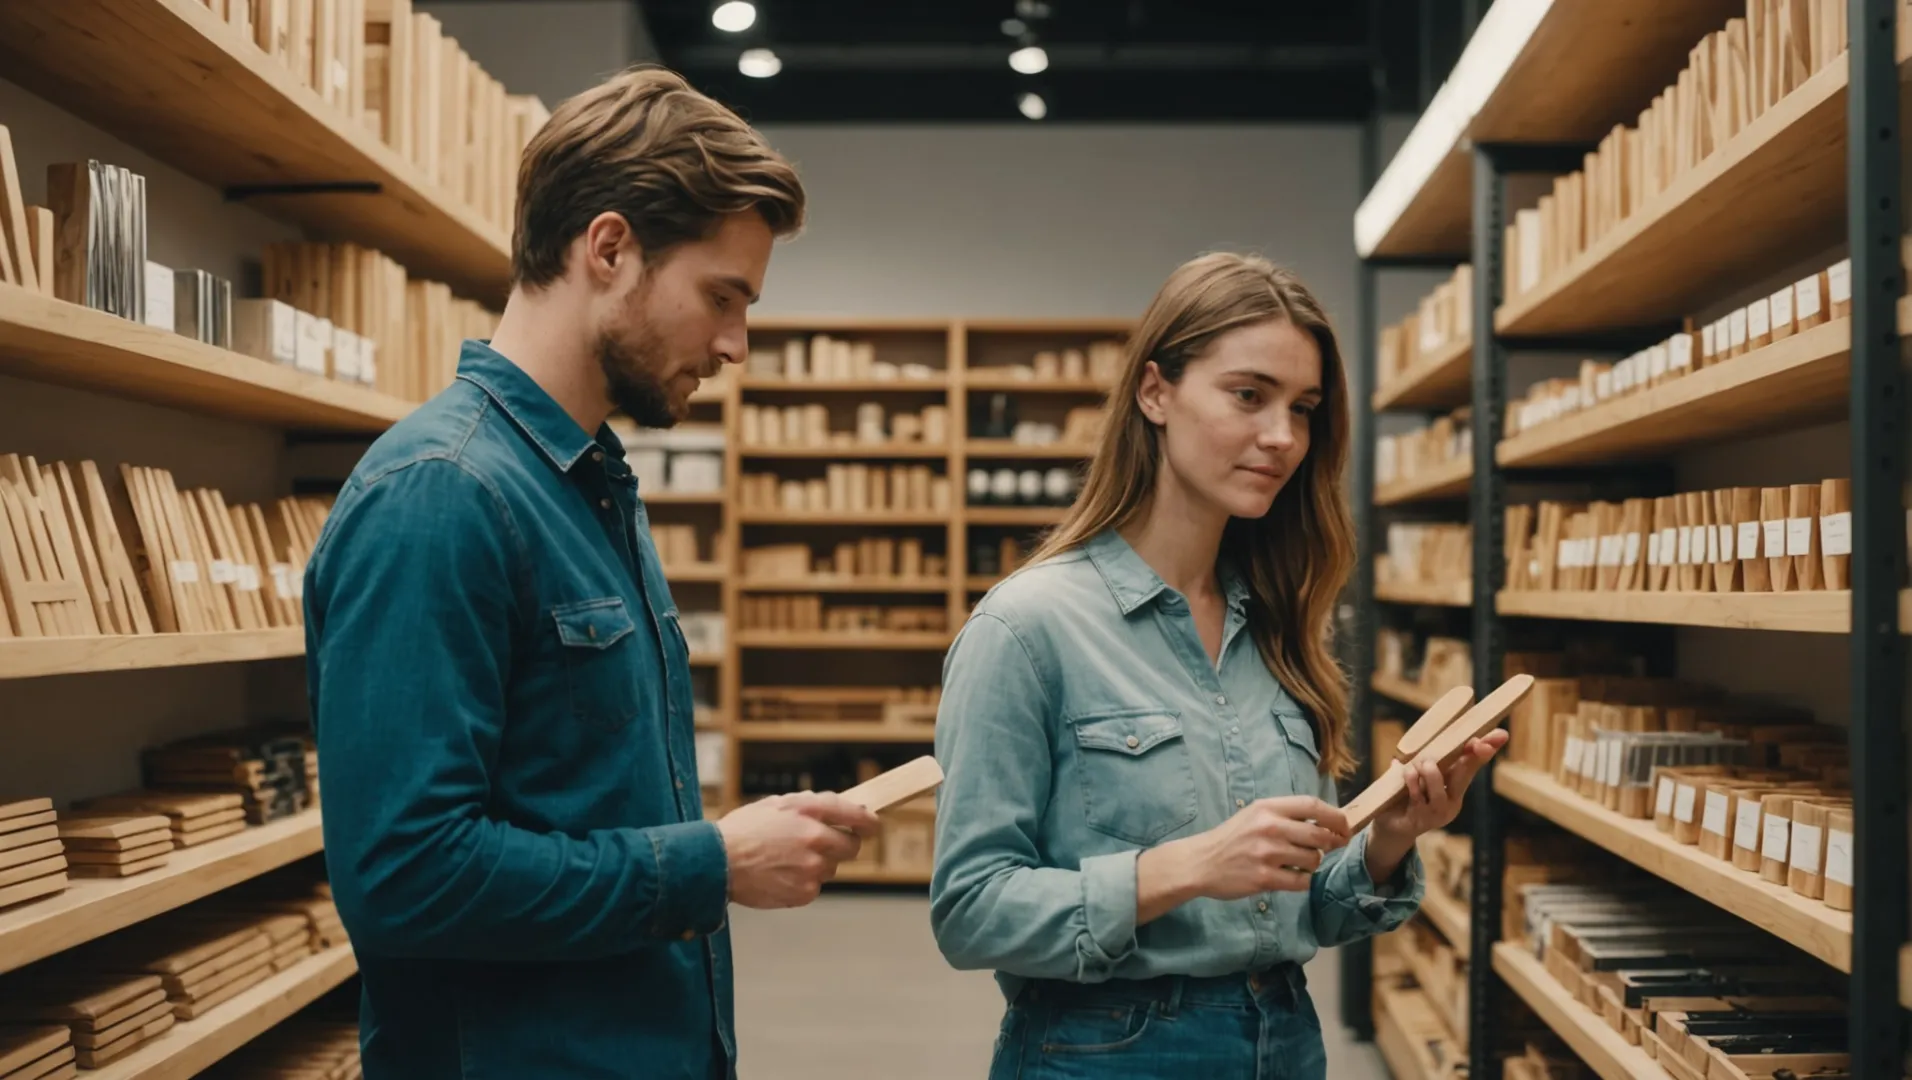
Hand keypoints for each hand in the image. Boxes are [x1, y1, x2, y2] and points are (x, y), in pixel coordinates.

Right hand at [716, 791, 880, 908]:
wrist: (717, 863)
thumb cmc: (743, 831)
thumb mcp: (777, 804)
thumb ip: (810, 805)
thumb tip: (837, 808)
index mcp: (810, 813)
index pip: (856, 816)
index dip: (870, 822)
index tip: (873, 825)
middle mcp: (817, 841)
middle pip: (852, 847)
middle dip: (843, 844)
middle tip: (824, 844)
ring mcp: (812, 870)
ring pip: (832, 868)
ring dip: (819, 864)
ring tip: (788, 859)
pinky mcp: (804, 892)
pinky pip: (815, 887)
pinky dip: (804, 882)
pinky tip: (781, 874)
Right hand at [1147, 796, 1351, 908]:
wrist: (1201, 862)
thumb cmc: (1232, 838)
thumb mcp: (1256, 815)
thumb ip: (1287, 814)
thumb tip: (1327, 821)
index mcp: (1268, 807)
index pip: (1313, 806)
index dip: (1336, 817)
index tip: (1345, 827)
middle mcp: (1269, 828)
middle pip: (1320, 835)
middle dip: (1332, 843)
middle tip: (1332, 847)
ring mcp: (1267, 854)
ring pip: (1313, 860)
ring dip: (1312, 863)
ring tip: (1297, 862)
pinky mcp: (1265, 878)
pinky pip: (1301, 881)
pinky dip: (1302, 880)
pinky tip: (1291, 876)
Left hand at [1369, 729, 1508, 850]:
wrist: (1392, 827)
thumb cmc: (1407, 795)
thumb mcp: (1418, 772)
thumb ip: (1421, 757)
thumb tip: (1423, 735)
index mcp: (1454, 785)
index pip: (1473, 764)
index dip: (1486, 749)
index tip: (1501, 735)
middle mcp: (1451, 800)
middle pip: (1466, 774)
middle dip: (1473, 756)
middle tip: (1477, 743)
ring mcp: (1437, 812)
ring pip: (1439, 789)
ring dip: (1431, 772)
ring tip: (1422, 764)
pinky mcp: (1420, 820)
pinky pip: (1418, 797)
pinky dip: (1412, 782)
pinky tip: (1408, 774)